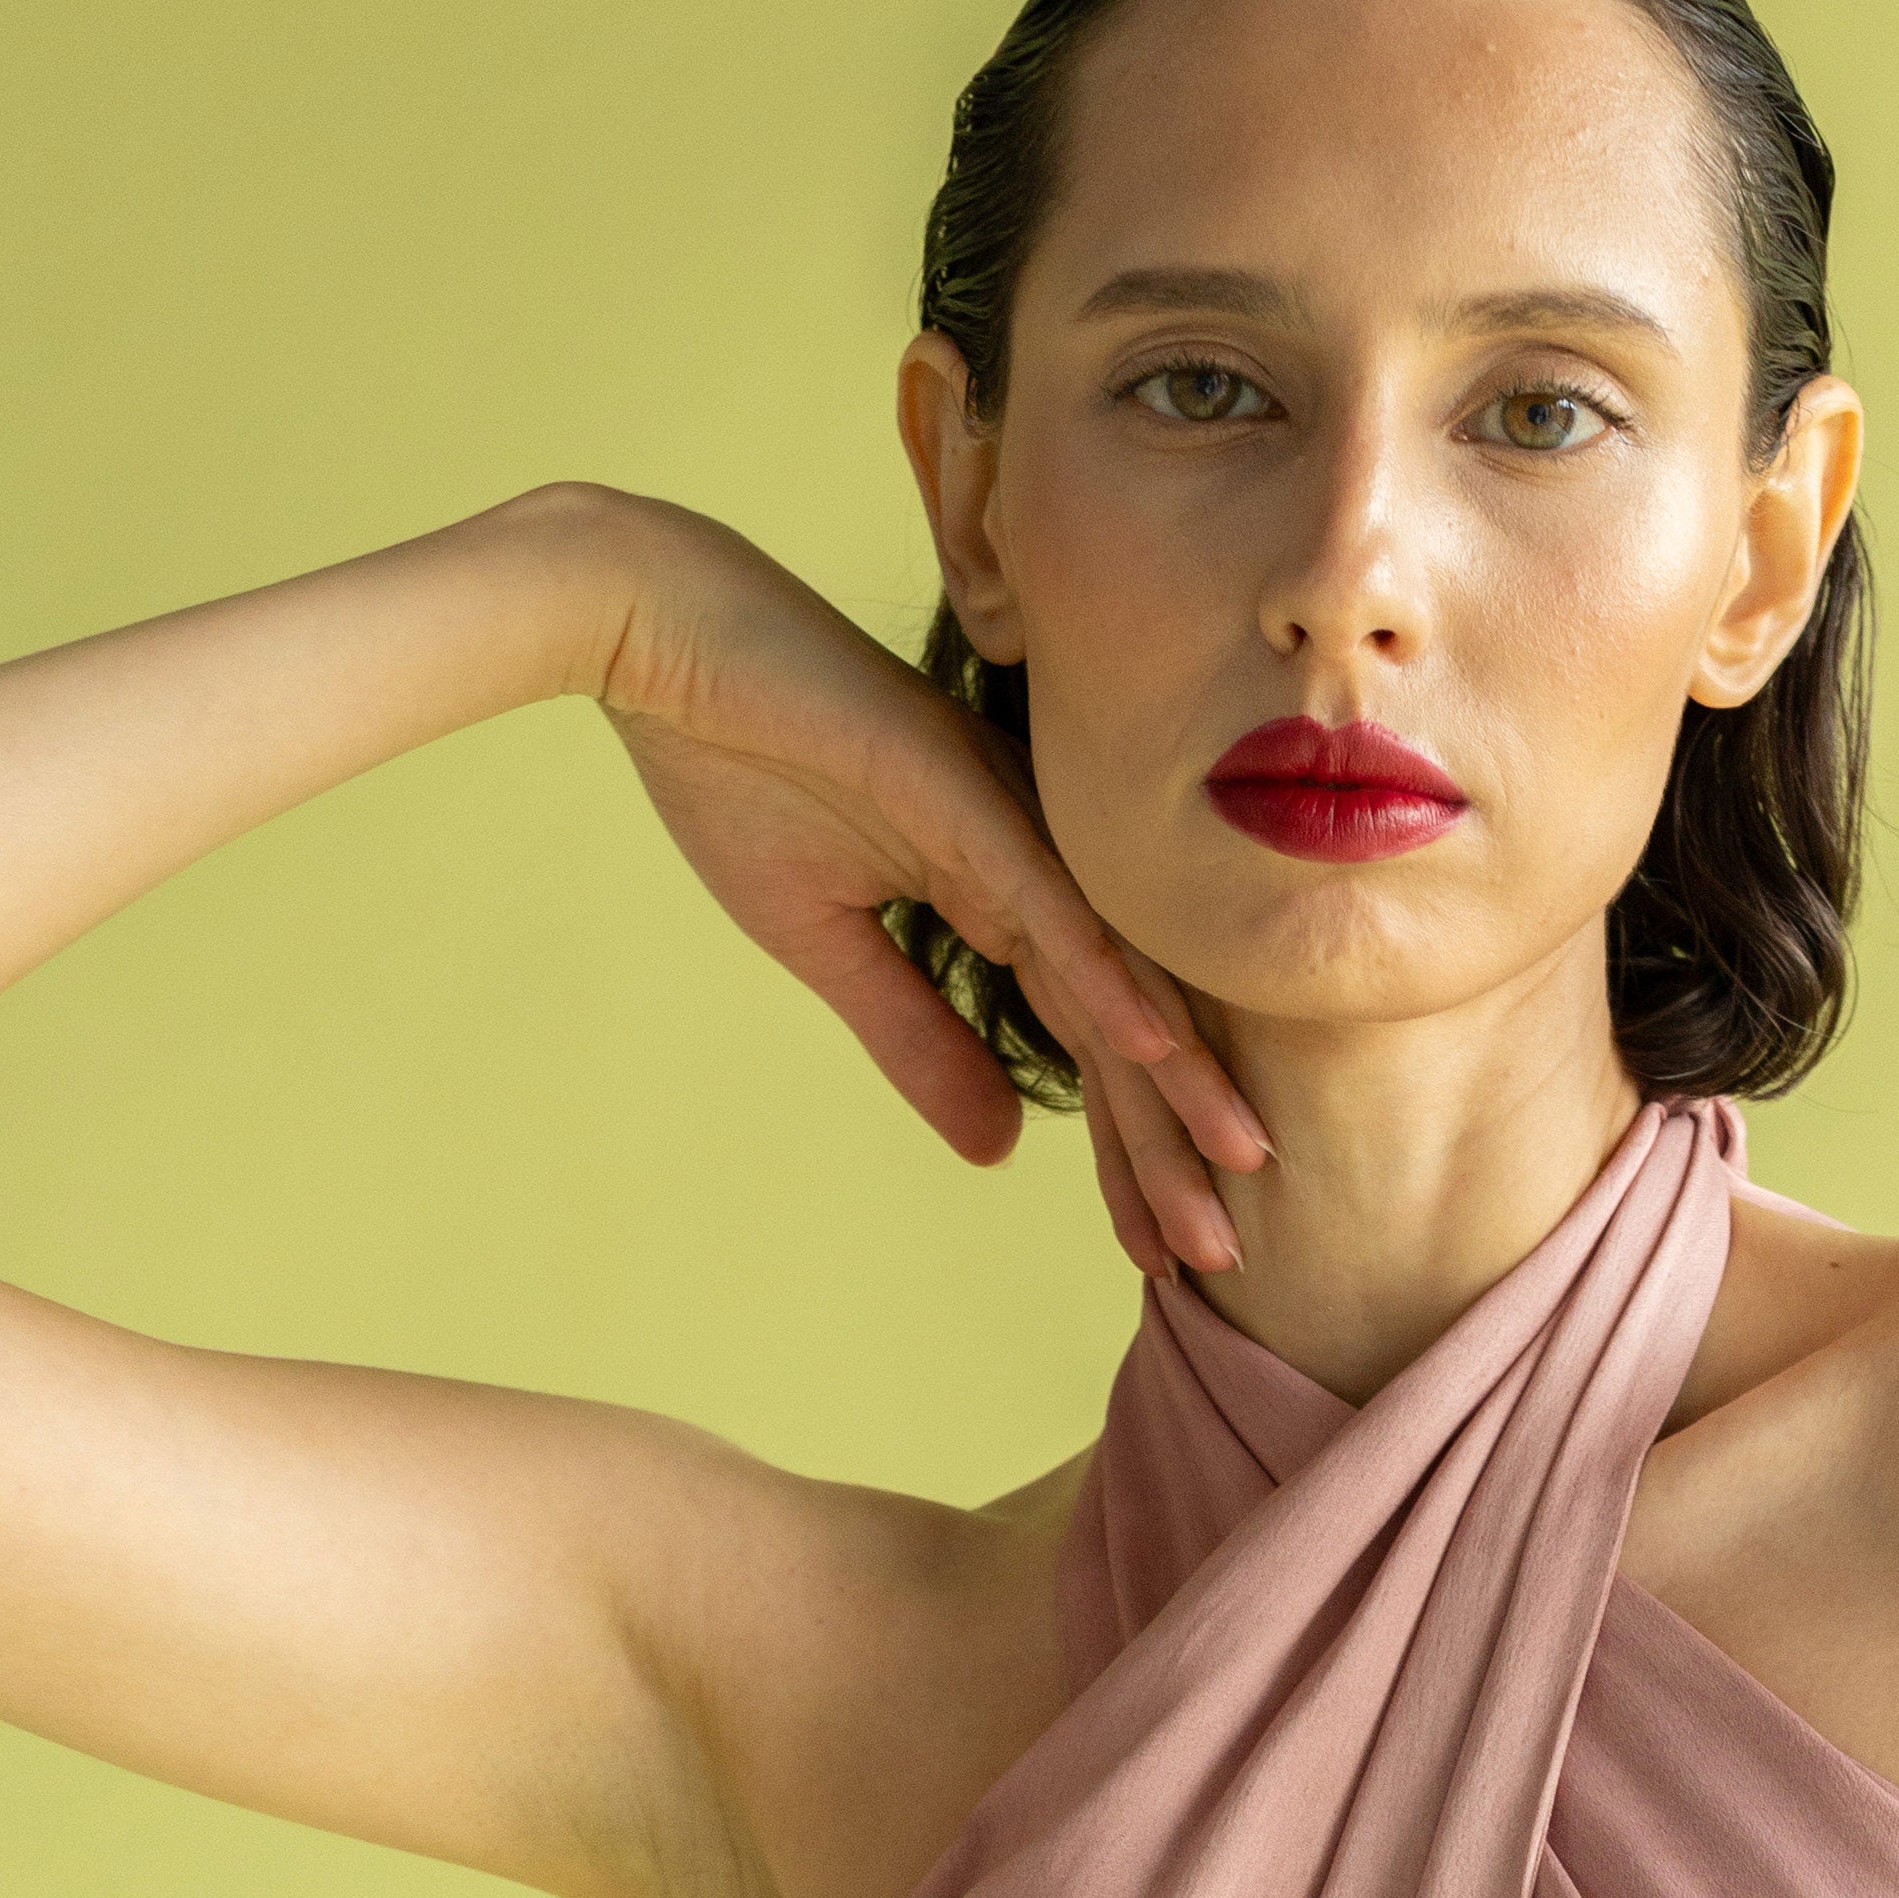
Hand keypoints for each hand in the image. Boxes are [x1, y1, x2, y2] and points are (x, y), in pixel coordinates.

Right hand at [580, 493, 1266, 1268]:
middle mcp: (1033, 857)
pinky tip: (1160, 1049)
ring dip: (1173, 1083)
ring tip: (1234, 1177)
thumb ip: (918, 1041)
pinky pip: (1052, 898)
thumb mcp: (827, 948)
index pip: (1086, 1041)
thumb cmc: (737, 768)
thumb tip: (1004, 1149)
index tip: (1166, 1249)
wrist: (664, 638)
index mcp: (1003, 890)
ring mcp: (1007, 820)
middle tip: (1226, 1259)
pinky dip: (1106, 974)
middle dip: (1172, 1146)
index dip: (1128, 1149)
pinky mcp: (964, 790)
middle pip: (1124, 1023)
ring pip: (1110, 971)